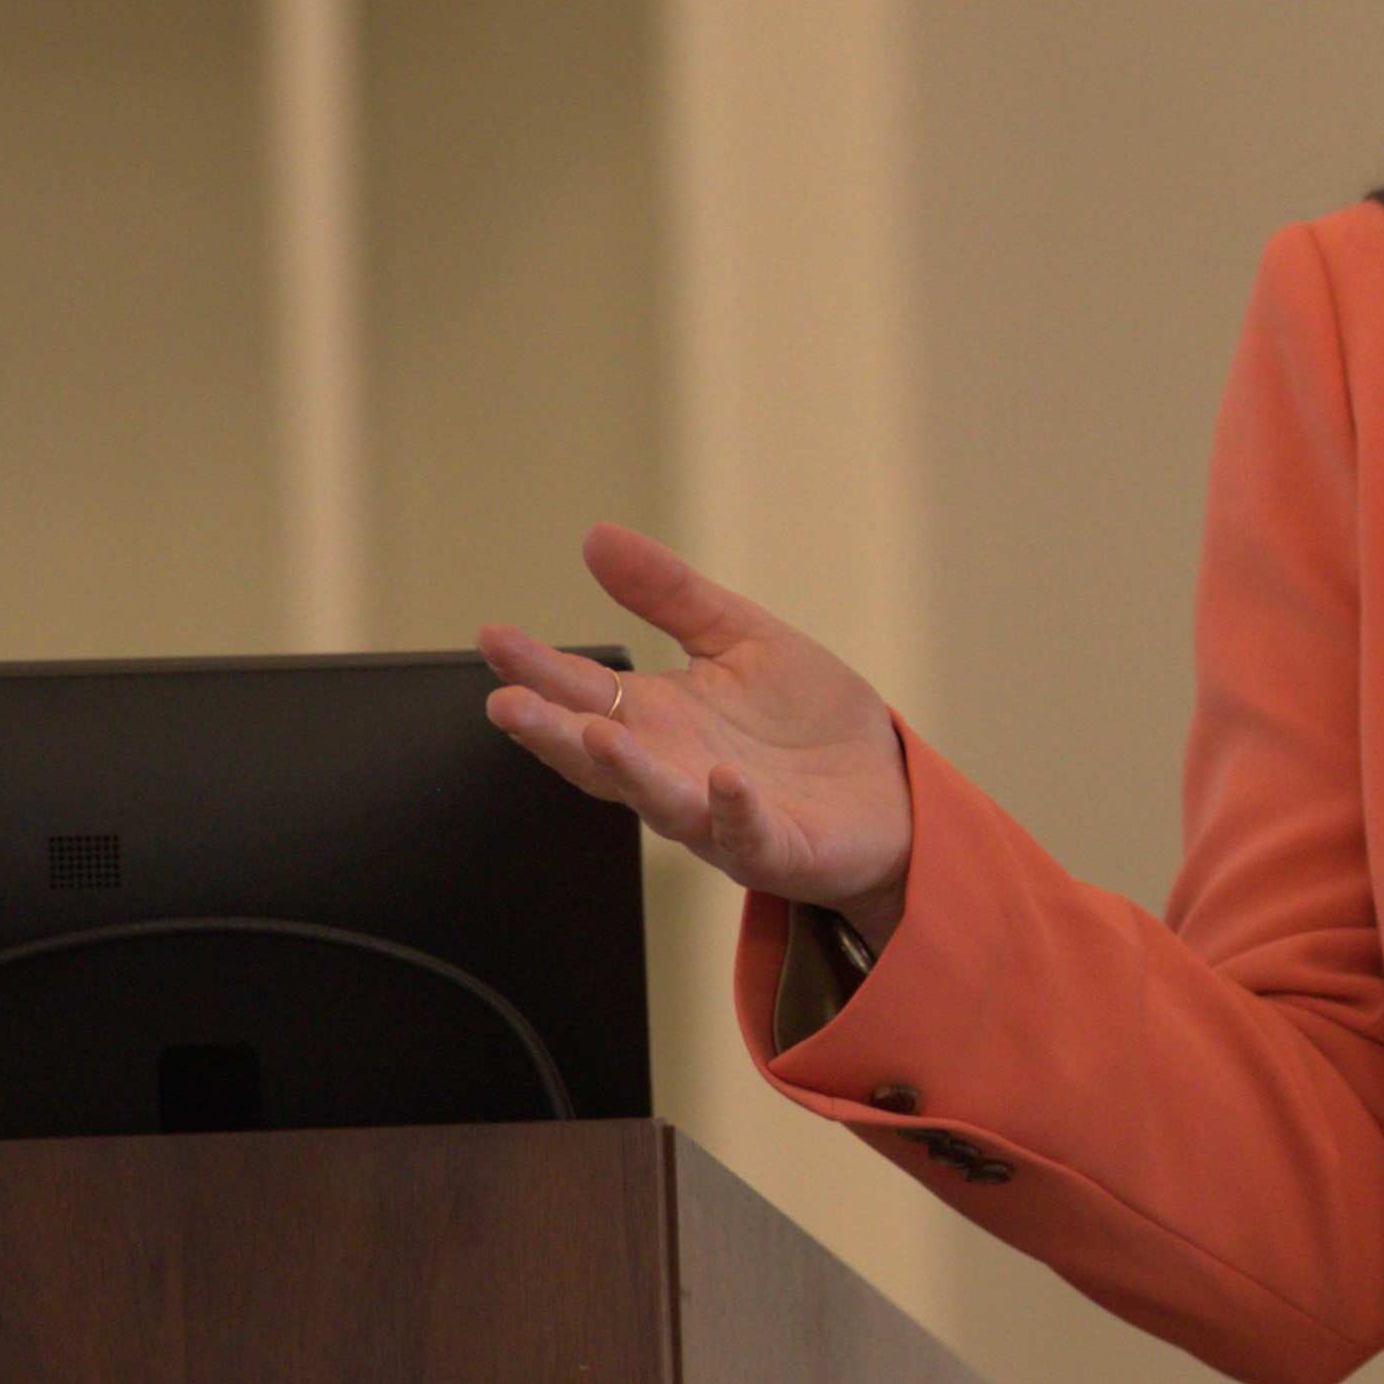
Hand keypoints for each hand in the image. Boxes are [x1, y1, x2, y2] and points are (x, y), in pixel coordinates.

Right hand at [479, 521, 919, 931]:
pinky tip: (723, 782)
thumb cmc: (806, 724)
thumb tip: (596, 536)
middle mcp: (675, 772)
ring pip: (660, 802)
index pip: (584, 692)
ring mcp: (720, 817)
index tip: (494, 638)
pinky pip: (748, 835)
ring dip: (626, 772)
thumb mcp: (740, 639)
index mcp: (660, 721)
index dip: (539, 669)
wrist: (889, 791)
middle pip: (600, 756)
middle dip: (552, 732)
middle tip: (507, 704)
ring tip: (594, 735)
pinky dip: (732, 811)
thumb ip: (670, 596)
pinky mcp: (778, 848)